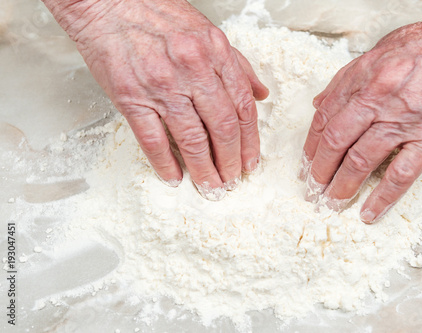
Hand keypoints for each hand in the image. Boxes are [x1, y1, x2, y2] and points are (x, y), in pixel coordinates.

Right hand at [43, 0, 268, 199]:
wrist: (106, 4)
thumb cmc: (155, 15)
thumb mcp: (207, 31)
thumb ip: (237, 65)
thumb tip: (260, 93)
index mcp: (214, 52)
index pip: (242, 106)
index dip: (250, 140)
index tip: (250, 161)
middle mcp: (191, 69)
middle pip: (222, 127)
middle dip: (230, 161)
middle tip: (232, 180)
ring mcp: (161, 86)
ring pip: (191, 138)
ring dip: (204, 169)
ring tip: (211, 186)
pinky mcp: (131, 98)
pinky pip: (152, 139)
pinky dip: (165, 164)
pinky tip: (174, 178)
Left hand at [301, 0, 421, 222]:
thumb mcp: (382, 51)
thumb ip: (348, 79)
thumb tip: (321, 103)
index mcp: (364, 77)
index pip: (324, 118)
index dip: (311, 146)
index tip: (305, 164)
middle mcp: (379, 98)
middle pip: (336, 142)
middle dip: (319, 171)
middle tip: (313, 189)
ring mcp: (406, 119)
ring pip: (361, 161)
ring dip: (343, 187)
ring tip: (333, 203)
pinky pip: (402, 174)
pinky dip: (382, 197)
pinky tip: (370, 212)